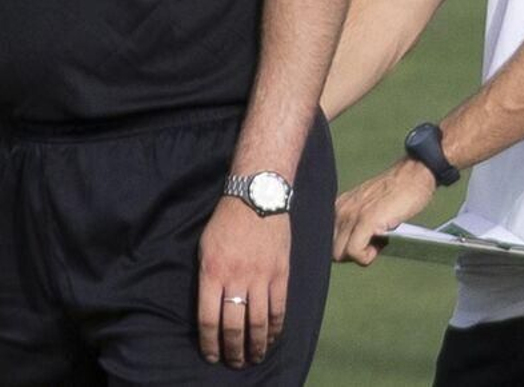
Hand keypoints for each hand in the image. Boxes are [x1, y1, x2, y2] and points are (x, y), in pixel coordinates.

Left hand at [196, 199, 290, 367]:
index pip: (209, 319)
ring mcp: (261, 276)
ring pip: (259, 320)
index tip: (212, 356)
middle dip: (234, 349)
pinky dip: (276, 326)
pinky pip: (279, 306)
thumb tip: (211, 309)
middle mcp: (236, 278)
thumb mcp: (205, 250)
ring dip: (257, 344)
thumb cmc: (225, 223)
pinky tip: (274, 336)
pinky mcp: (281, 272)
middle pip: (234, 325)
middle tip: (235, 363)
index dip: (210, 343)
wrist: (257, 198)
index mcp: (212, 274)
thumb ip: (208, 280)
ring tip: (256, 357)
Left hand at [332, 159, 435, 265]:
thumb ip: (356, 222)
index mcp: (338, 206)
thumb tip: (353, 248)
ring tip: (379, 243)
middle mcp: (340, 210)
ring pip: (339, 254)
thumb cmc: (399, 191)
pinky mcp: (366, 221)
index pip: (328, 241)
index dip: (347, 248)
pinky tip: (381, 245)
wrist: (414, 174)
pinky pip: (354, 252)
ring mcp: (351, 215)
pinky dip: (367, 257)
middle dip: (352, 255)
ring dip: (360, 256)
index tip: (366, 243)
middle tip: (374, 245)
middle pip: (332, 251)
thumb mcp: (368, 206)